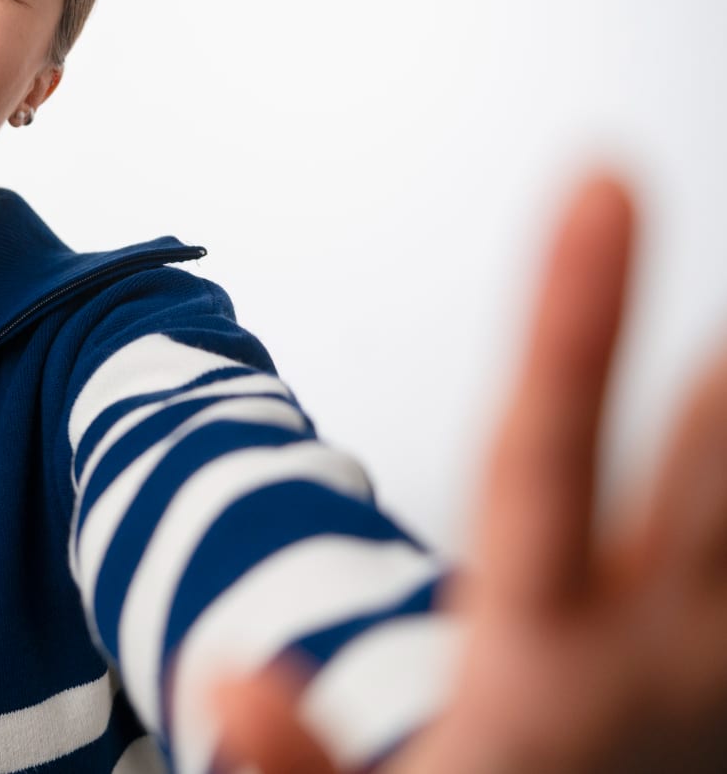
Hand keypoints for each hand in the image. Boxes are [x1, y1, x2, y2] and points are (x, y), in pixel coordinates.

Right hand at [208, 172, 726, 772]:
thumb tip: (228, 679)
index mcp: (537, 663)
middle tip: (694, 203)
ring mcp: (709, 667)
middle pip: (693, 468)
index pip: (544, 458)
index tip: (597, 189)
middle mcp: (645, 652)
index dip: (572, 316)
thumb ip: (295, 757)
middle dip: (707, 339)